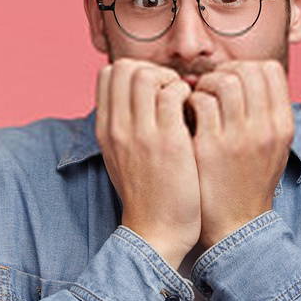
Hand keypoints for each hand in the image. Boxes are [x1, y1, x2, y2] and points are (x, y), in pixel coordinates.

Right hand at [95, 58, 201, 268]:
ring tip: (183, 100)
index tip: (154, 89)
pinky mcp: (168, 142)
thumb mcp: (121, 158)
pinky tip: (195, 111)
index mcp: (105, 129)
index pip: (108, 74)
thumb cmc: (147, 196)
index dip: (134, 71)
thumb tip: (137, 100)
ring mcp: (141, 133)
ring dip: (169, 78)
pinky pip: (173, 93)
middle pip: (124, 67)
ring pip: (145, 74)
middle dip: (151, 69)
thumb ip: (124, 127)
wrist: (155, 233)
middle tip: (170, 90)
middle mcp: (118, 127)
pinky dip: (187, 93)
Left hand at [185, 60, 294, 250]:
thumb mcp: (273, 147)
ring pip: (224, 81)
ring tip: (198, 98)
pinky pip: (201, 102)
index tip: (232, 80)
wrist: (236, 226)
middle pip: (247, 70)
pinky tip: (188, 113)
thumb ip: (266, 113)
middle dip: (224, 71)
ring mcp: (239, 137)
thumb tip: (248, 78)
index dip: (247, 67)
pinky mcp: (211, 147)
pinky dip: (191, 101)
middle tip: (210, 86)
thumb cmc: (249, 183)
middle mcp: (265, 128)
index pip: (270, 70)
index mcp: (282, 125)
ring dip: (206, 83)